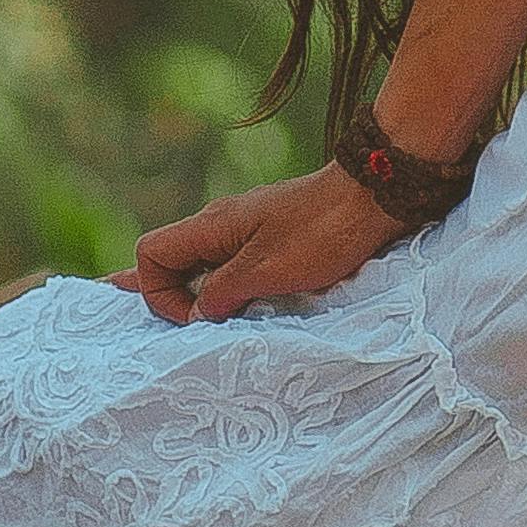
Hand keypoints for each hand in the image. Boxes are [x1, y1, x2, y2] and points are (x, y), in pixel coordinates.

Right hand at [118, 165, 387, 323]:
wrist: (374, 196)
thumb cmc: (321, 232)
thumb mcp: (265, 271)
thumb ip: (222, 292)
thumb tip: (196, 314)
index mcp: (212, 225)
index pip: (151, 253)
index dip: (158, 292)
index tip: (195, 319)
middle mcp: (222, 224)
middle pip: (172, 259)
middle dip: (166, 295)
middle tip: (163, 330)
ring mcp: (247, 229)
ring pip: (202, 264)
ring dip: (196, 295)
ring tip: (189, 325)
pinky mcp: (272, 238)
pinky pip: (232, 265)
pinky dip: (223, 287)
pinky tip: (229, 306)